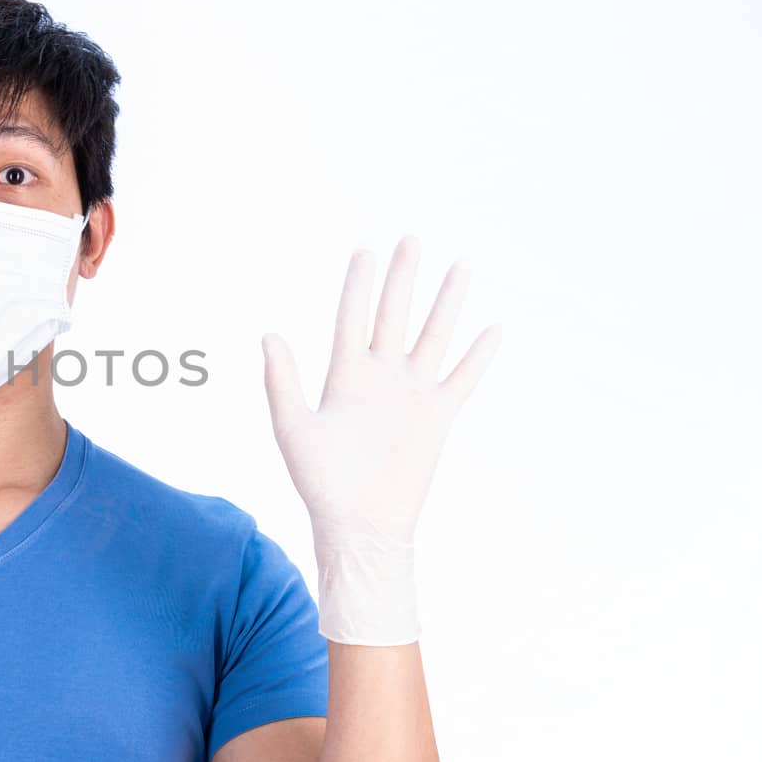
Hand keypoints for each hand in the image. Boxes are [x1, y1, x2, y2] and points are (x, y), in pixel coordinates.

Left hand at [260, 235, 500, 642]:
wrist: (358, 524)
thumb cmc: (320, 482)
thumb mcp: (292, 427)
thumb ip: (281, 381)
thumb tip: (268, 334)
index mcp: (343, 375)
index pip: (352, 317)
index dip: (358, 284)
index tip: (366, 248)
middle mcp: (380, 376)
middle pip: (394, 314)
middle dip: (403, 277)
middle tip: (412, 237)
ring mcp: (411, 393)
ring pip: (433, 335)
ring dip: (446, 302)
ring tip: (460, 265)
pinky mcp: (438, 416)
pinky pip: (463, 377)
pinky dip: (478, 354)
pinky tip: (493, 327)